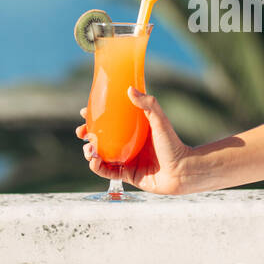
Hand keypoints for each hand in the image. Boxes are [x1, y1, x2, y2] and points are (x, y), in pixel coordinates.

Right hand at [75, 87, 193, 194]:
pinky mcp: (127, 175)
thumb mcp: (160, 121)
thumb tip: (130, 89)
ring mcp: (127, 160)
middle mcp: (128, 145)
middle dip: (87, 135)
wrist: (182, 171)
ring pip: (100, 155)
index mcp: (133, 131)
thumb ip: (148, 105)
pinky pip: (107, 172)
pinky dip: (97, 167)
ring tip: (88, 148)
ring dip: (89, 151)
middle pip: (101, 138)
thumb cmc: (173, 144)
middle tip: (81, 132)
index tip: (85, 112)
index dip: (95, 117)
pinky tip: (93, 161)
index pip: (110, 121)